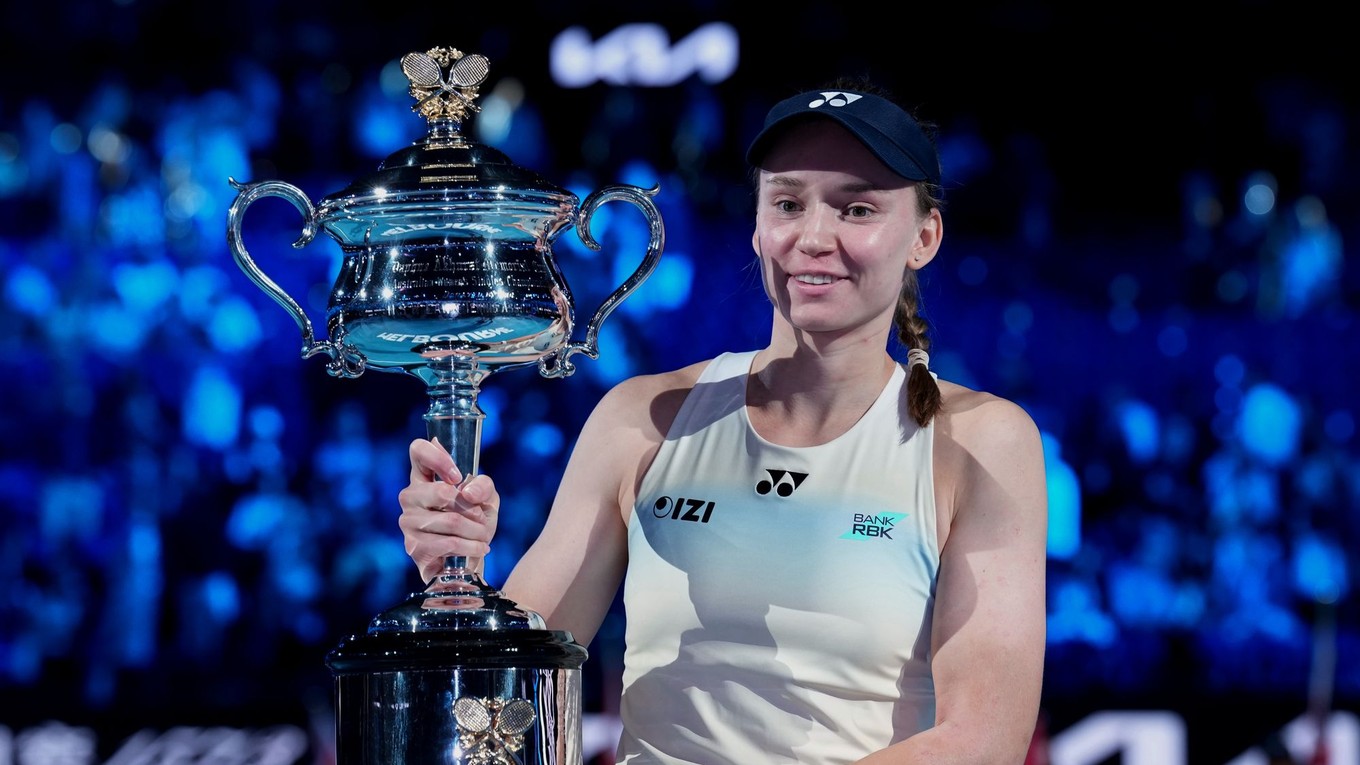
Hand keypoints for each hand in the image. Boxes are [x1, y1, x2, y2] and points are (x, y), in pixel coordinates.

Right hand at [397, 437, 499, 582]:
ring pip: (451, 520)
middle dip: (472, 509)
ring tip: (483, 536)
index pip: (418, 451)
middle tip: (482, 519)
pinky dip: (471, 546)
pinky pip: (449, 542)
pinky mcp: (414, 546)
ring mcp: (408, 522)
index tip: (458, 477)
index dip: (439, 458)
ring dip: (476, 531)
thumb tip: (467, 492)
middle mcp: (410, 496)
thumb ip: (483, 486)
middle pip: (441, 492)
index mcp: (423, 477)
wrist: (470, 559)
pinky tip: (479, 548)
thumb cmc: (475, 522)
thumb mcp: (487, 499)